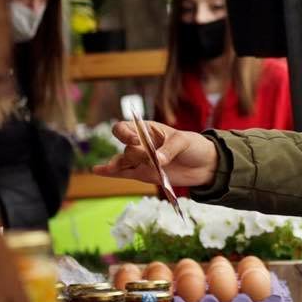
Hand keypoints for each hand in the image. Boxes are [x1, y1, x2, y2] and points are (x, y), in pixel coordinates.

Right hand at [92, 120, 219, 187]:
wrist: (204, 166)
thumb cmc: (194, 147)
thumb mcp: (184, 142)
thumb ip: (170, 150)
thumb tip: (157, 160)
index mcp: (148, 129)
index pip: (126, 127)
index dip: (125, 133)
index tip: (135, 140)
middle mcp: (141, 144)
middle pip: (127, 149)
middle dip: (135, 154)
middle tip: (150, 159)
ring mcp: (141, 160)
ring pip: (123, 162)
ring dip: (119, 165)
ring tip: (114, 168)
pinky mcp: (143, 174)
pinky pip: (123, 173)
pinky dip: (110, 172)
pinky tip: (97, 170)